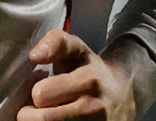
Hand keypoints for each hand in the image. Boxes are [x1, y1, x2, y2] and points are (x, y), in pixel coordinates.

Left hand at [17, 29, 136, 120]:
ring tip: (50, 115)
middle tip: (40, 107)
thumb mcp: (76, 48)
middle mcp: (94, 108)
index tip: (42, 90)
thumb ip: (54, 42)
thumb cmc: (90, 69)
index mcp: (88, 81)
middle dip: (32, 113)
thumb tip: (34, 55)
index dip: (36, 93)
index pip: (40, 95)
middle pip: (42, 120)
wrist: (123, 94)